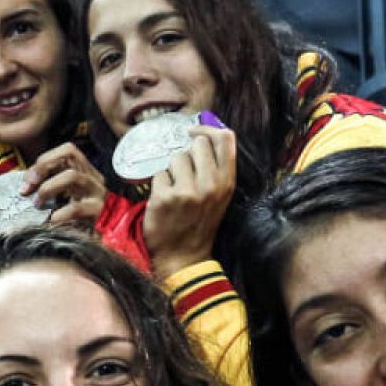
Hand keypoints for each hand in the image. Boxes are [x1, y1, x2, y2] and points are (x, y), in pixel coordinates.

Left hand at [20, 143, 106, 226]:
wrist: (115, 238)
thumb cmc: (86, 219)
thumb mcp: (71, 198)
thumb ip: (53, 187)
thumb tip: (26, 187)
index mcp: (86, 172)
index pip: (67, 151)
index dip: (44, 160)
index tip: (27, 179)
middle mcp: (93, 178)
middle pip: (70, 155)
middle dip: (43, 167)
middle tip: (27, 188)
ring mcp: (98, 193)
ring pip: (73, 176)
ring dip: (48, 187)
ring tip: (37, 203)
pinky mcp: (99, 212)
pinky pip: (77, 208)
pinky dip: (60, 213)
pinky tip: (51, 220)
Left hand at [142, 124, 236, 279]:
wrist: (183, 257)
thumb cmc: (199, 223)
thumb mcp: (219, 196)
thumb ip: (216, 168)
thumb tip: (202, 134)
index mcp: (227, 182)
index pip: (226, 138)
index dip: (208, 128)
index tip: (194, 132)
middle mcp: (210, 185)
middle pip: (197, 143)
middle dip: (187, 153)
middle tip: (184, 174)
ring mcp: (187, 191)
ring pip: (176, 157)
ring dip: (172, 171)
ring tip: (175, 190)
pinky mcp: (165, 198)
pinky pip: (158, 174)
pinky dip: (158, 185)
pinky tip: (163, 201)